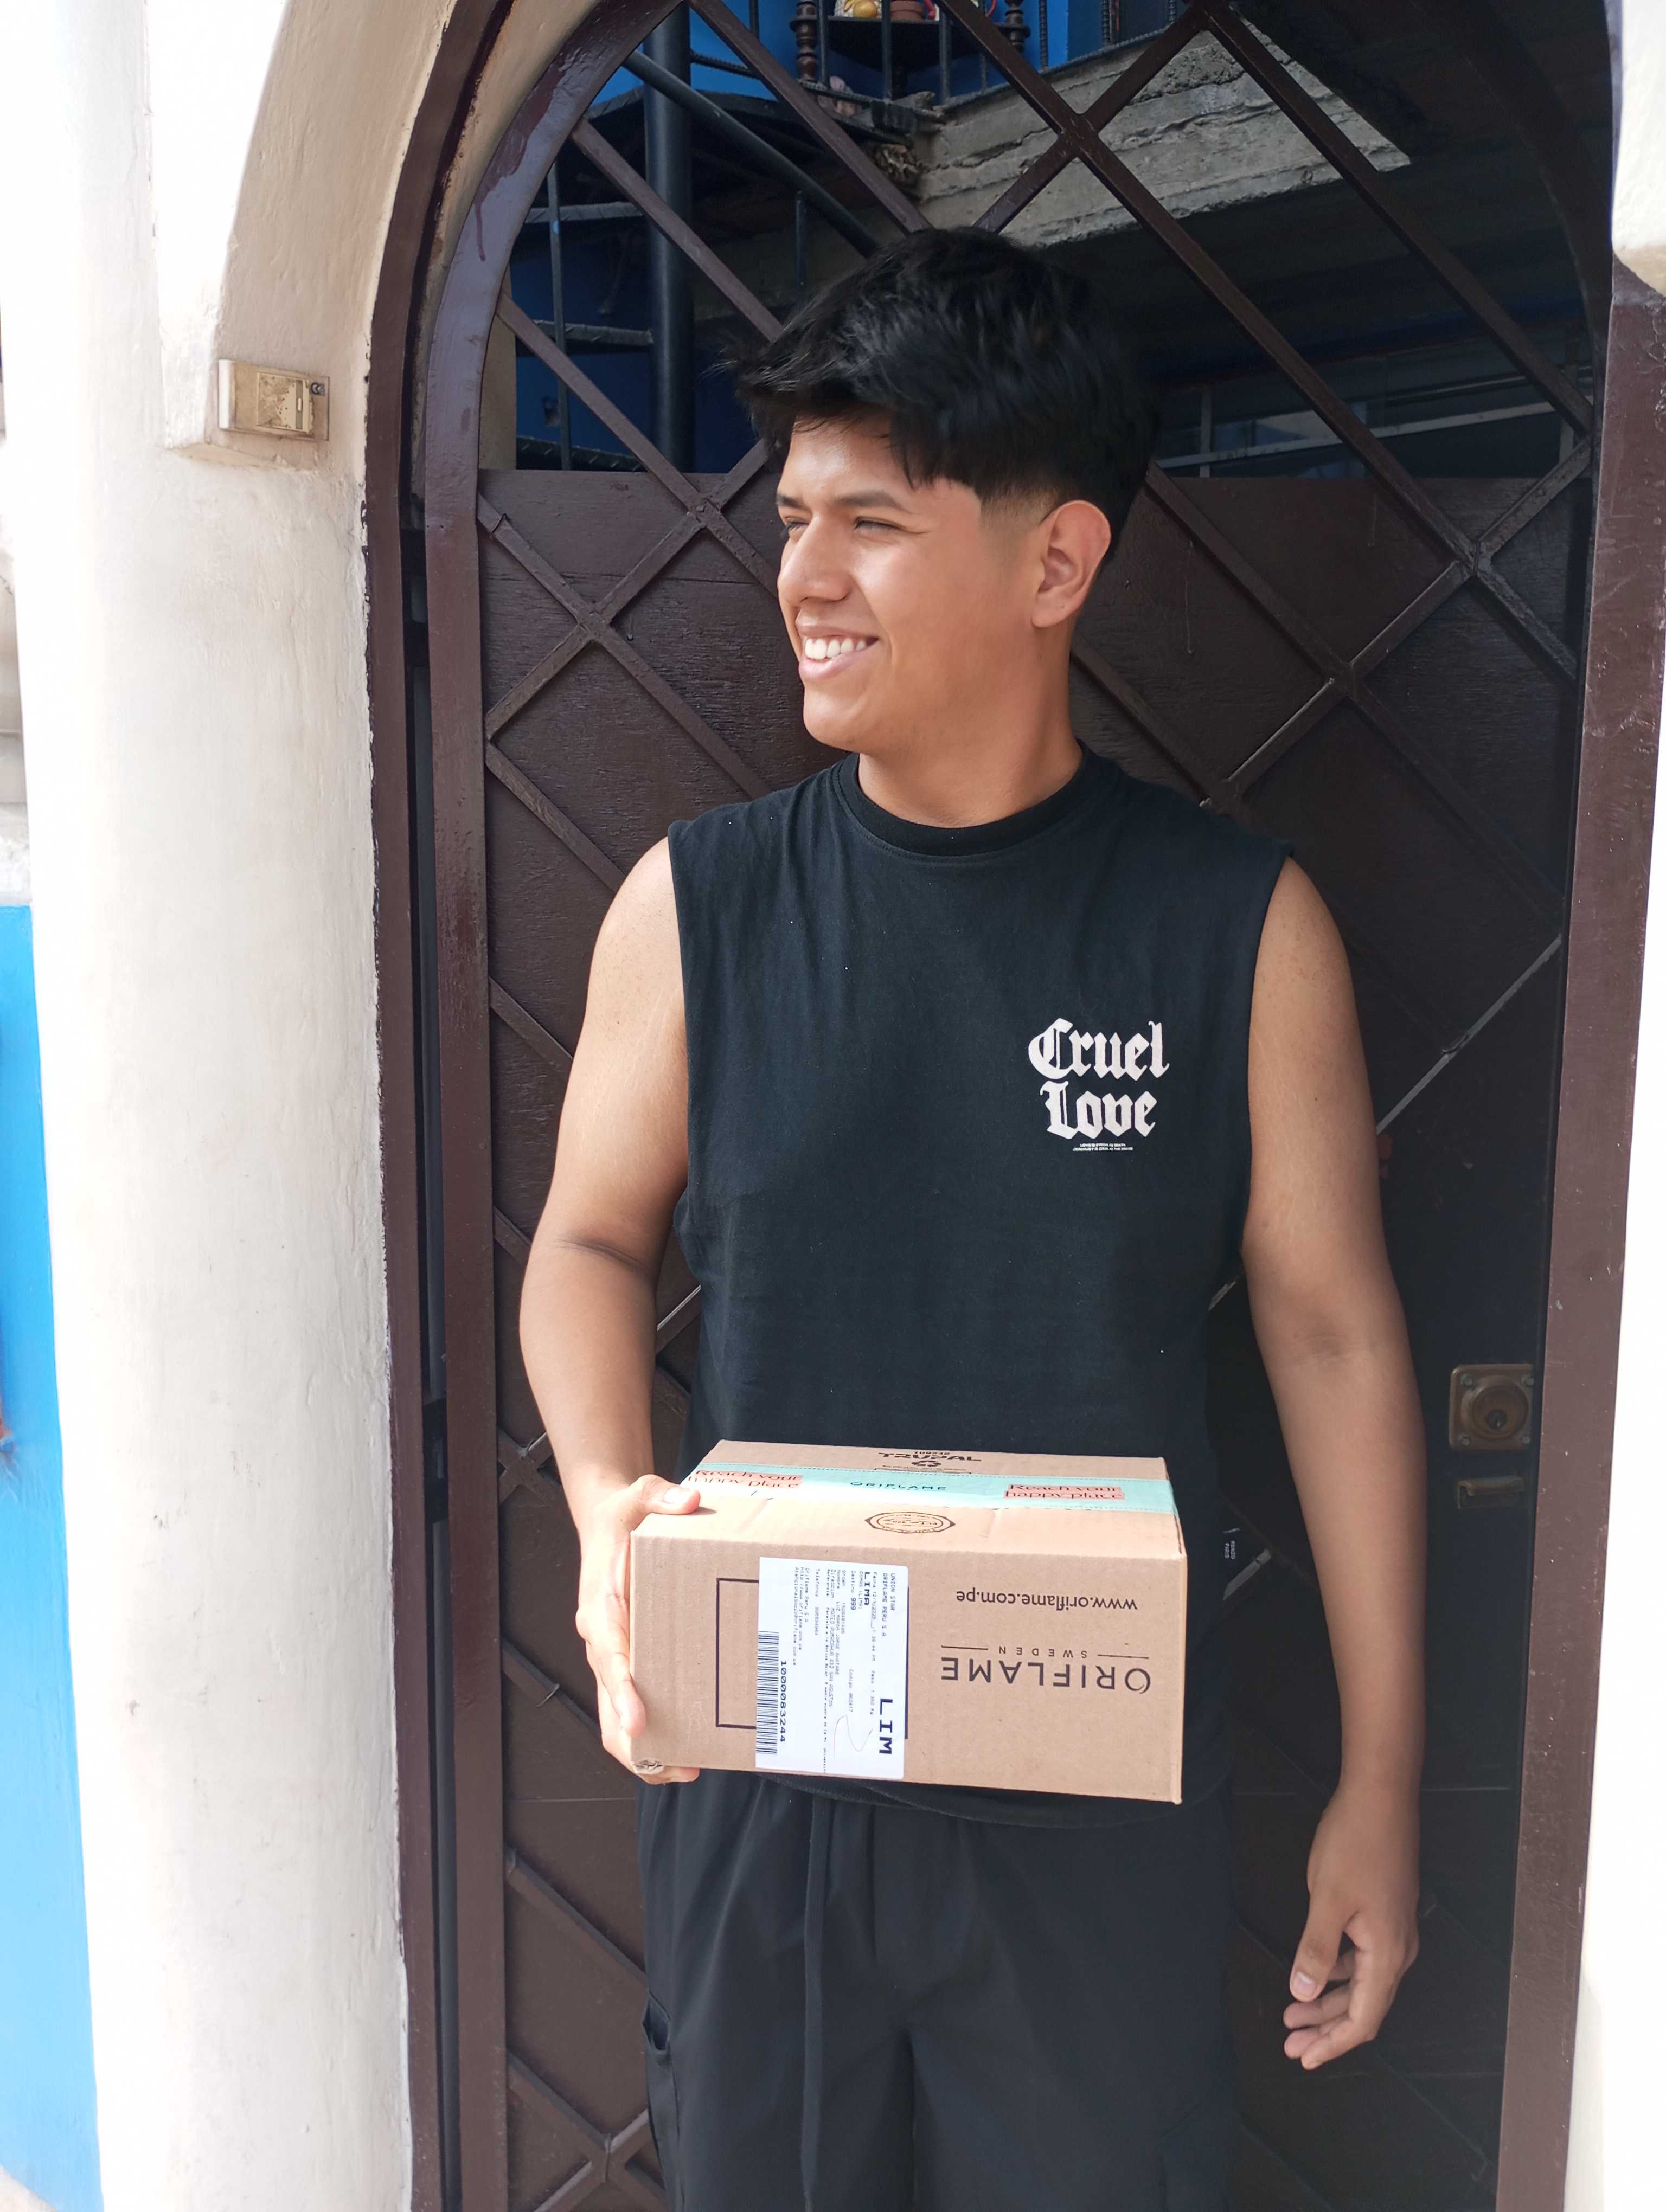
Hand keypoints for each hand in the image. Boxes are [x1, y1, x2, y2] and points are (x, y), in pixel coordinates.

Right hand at [573, 1473, 700, 1783]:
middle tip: (678, 1765)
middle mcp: (600, 1638)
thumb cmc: (625, 1515)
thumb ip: (660, 1496)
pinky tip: (684, 1747)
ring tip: (687, 1769)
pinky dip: (649, 1734)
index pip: (608, 1653)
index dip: (623, 1689)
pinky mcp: (624, 1662)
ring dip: (642, 1750)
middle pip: (607, 1703)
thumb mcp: (639, 1495)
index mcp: (602, 1604)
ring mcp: (610, 1656)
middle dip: (636, 1742)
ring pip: (613, 1719)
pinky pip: (628, 1707)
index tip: (638, 1721)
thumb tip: (690, 1501)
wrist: (608, 1524)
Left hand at [1283, 1778, 1419, 2067]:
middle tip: (1291, 2043)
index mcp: (1387, 1954)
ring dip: (1328, 2000)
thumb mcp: (1327, 1898)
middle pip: (1363, 2007)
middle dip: (1326, 2029)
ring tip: (1293, 2012)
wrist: (1381, 1796)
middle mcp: (1397, 1950)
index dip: (1333, 2043)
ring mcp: (1393, 1931)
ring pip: (1360, 1983)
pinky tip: (1313, 1971)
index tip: (1305, 2057)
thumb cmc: (1355, 1842)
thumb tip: (1302, 1991)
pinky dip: (1336, 1972)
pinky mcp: (1384, 1914)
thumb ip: (1315, 1950)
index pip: (1363, 2019)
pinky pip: (1361, 1959)